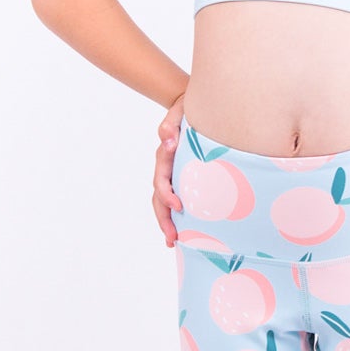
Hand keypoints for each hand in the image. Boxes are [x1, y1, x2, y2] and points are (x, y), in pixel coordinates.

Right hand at [152, 91, 186, 245]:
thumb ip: (170, 125)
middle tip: (172, 239)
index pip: (161, 180)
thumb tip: (166, 140)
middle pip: (159, 198)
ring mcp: (173, 173)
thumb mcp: (178, 112)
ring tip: (173, 242)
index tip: (178, 207)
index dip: (167, 195)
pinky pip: (176, 198)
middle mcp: (165, 168)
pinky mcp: (182, 177)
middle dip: (164, 220)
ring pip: (164, 202)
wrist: (190, 108)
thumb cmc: (186, 110)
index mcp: (165, 156)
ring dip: (167, 222)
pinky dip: (176, 215)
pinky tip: (184, 230)